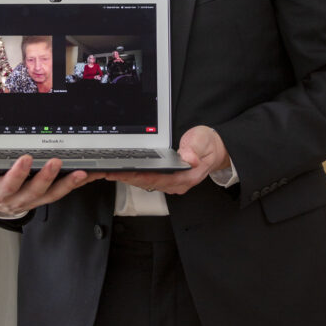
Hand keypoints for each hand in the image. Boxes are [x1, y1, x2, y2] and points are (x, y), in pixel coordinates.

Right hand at [0, 154, 102, 215]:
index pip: (8, 185)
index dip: (17, 174)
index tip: (25, 158)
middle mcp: (19, 200)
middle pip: (34, 190)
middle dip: (45, 177)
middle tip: (54, 161)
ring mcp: (34, 199)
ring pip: (51, 194)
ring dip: (65, 184)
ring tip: (77, 172)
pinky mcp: (46, 196)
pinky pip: (61, 192)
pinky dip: (73, 184)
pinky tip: (85, 174)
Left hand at [104, 125, 230, 195]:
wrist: (216, 149)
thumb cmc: (208, 144)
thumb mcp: (202, 141)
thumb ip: (194, 150)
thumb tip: (189, 158)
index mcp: (186, 175)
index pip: (158, 178)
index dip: (140, 176)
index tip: (124, 173)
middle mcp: (178, 183)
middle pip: (149, 183)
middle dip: (128, 178)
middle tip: (109, 172)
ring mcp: (173, 183)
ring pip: (147, 184)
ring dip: (129, 179)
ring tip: (111, 173)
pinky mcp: (169, 180)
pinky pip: (150, 181)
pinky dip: (136, 177)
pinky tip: (125, 173)